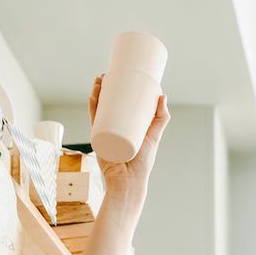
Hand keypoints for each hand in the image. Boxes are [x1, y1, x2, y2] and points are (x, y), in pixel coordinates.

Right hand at [88, 73, 170, 199]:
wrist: (128, 180)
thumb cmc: (143, 162)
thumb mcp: (154, 136)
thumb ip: (161, 117)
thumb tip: (163, 95)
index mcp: (127, 125)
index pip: (121, 103)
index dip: (118, 88)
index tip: (121, 74)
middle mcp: (115, 127)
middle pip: (108, 103)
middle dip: (105, 87)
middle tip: (108, 74)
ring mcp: (106, 132)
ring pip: (99, 109)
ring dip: (97, 93)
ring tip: (101, 81)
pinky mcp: (100, 138)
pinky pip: (94, 120)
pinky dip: (93, 108)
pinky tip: (93, 96)